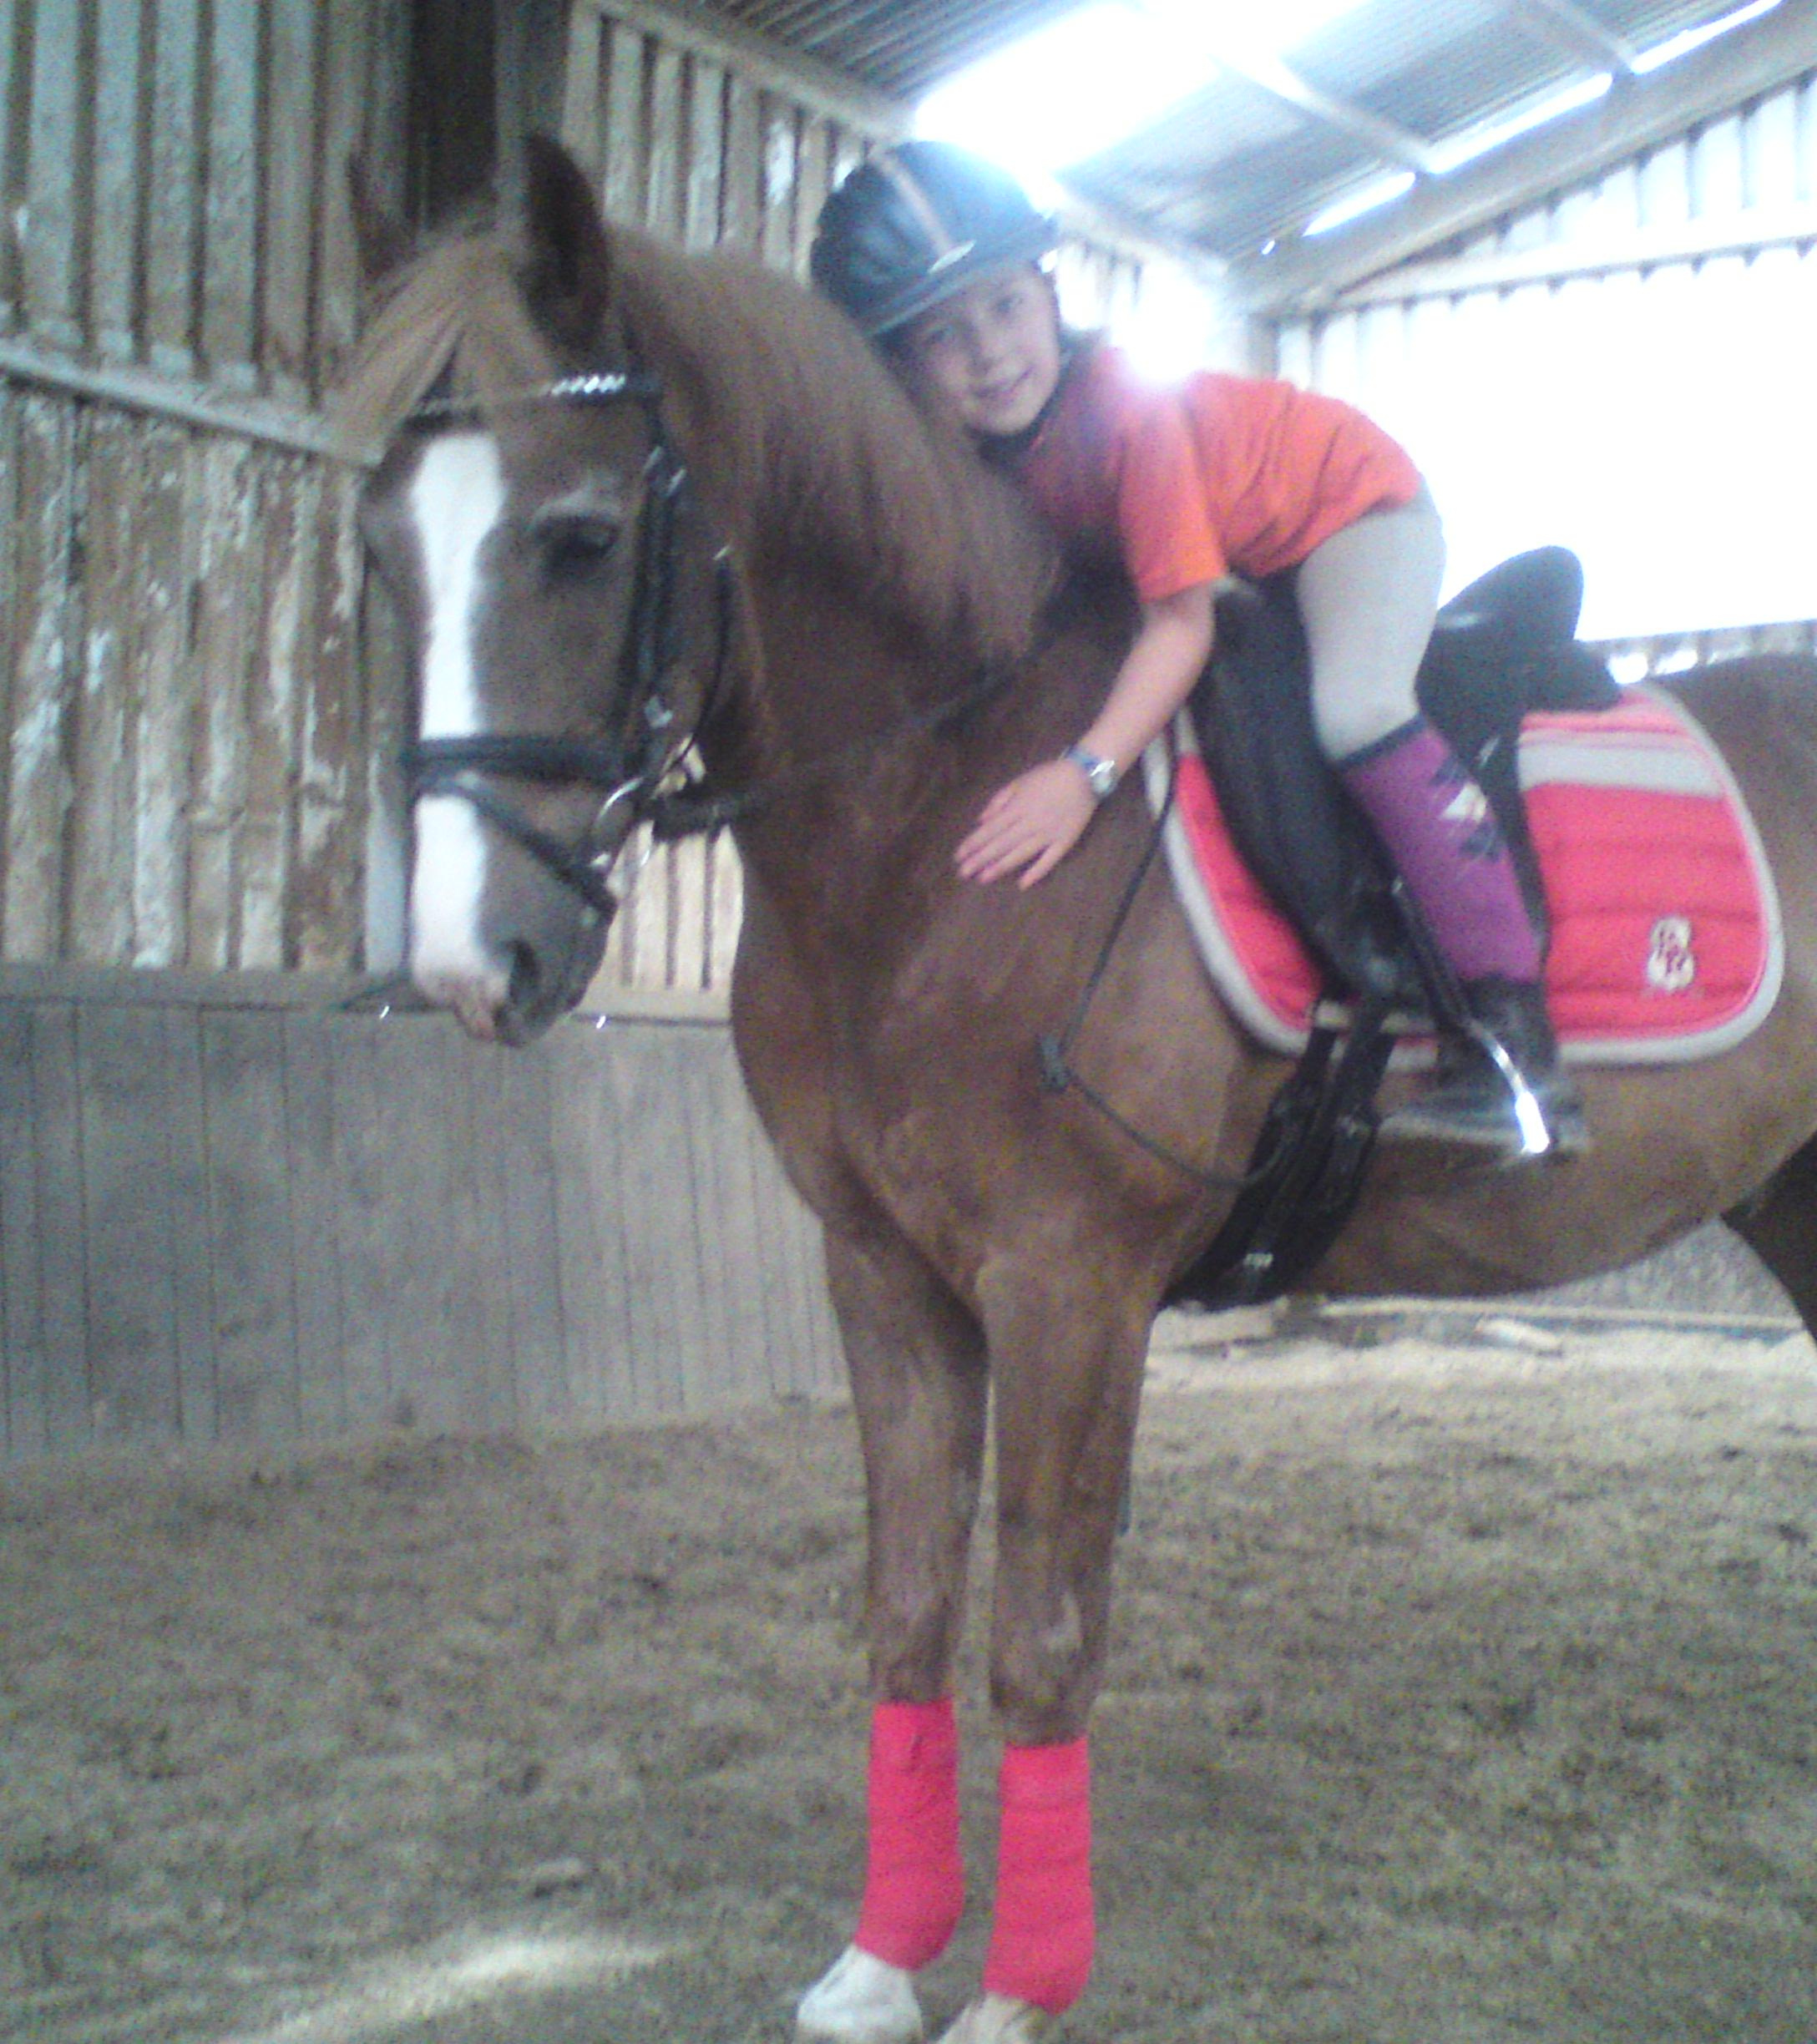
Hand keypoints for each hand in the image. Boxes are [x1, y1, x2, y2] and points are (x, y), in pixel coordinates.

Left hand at [955, 759, 1098, 887]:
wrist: (1084, 775)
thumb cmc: (1048, 776)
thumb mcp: (1020, 781)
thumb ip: (999, 801)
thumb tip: (981, 821)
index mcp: (1017, 807)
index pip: (990, 829)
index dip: (973, 843)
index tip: (959, 856)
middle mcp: (1029, 823)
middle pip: (1001, 844)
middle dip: (980, 859)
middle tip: (964, 873)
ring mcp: (1048, 834)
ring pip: (1020, 854)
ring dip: (1001, 867)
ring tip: (984, 878)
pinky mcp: (1064, 842)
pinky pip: (1049, 860)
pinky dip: (1036, 872)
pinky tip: (1023, 884)